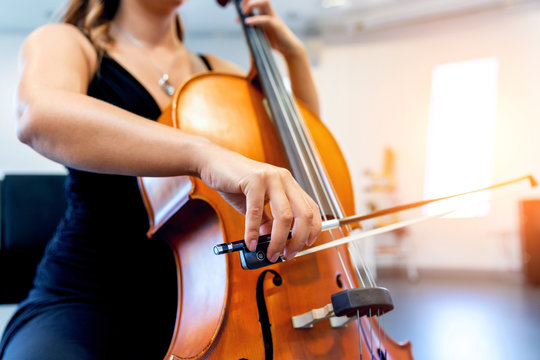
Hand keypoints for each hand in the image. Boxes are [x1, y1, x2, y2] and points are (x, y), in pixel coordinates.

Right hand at [197, 144, 320, 261]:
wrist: (213, 162)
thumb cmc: (235, 182)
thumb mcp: (256, 202)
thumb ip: (266, 220)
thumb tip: (272, 240)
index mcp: (288, 184)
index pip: (311, 208)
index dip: (313, 229)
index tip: (306, 245)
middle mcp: (284, 179)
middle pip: (303, 215)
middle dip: (297, 240)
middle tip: (287, 254)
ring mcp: (271, 178)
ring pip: (284, 216)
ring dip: (278, 241)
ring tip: (270, 253)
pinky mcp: (254, 180)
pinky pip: (257, 213)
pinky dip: (253, 233)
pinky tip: (250, 243)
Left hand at [241, 0, 304, 58]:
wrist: (289, 48)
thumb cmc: (275, 40)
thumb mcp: (260, 31)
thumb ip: (251, 24)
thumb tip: (238, 19)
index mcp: (265, 12)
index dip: (247, 1)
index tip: (240, 8)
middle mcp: (270, 12)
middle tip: (242, 8)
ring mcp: (274, 18)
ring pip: (265, 2)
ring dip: (253, 4)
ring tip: (244, 12)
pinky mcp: (277, 26)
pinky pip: (267, 19)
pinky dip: (256, 19)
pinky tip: (247, 22)